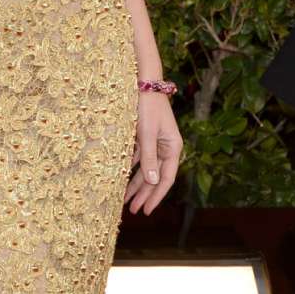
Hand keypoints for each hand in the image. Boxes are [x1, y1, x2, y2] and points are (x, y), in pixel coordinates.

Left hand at [124, 91, 181, 215]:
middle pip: (155, 177)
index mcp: (173, 148)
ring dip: (135, 184)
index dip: (156, 196)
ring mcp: (156, 142)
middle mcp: (166, 147)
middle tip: (133, 211)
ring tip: (125, 200)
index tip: (146, 210)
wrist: (143, 83)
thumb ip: (149, 158)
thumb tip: (153, 182)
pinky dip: (130, 169)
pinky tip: (121, 178)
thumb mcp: (147, 134)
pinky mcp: (144, 136)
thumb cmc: (147, 107)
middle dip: (144, 194)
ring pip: (145, 169)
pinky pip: (138, 158)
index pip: (166, 179)